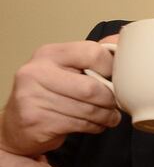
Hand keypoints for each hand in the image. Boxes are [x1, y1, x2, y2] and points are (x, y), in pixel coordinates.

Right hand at [0, 40, 120, 156]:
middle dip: (111, 100)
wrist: (17, 125)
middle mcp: (37, 72)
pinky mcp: (35, 120)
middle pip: (92, 88)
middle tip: (115, 105)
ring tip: (108, 117)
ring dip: (106, 117)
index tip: (116, 79)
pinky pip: (79, 124)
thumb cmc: (49, 94)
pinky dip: (94, 127)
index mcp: (49, 54)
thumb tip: (122, 40)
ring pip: (88, 109)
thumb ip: (92, 57)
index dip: (112, 69)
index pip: (93, 53)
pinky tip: (93, 125)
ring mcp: (33, 96)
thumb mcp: (67, 69)